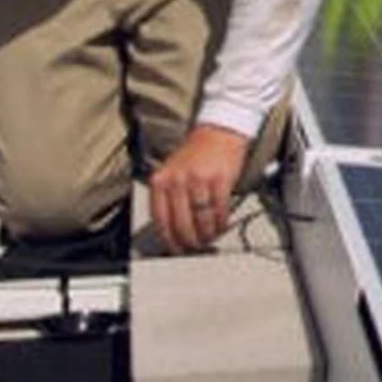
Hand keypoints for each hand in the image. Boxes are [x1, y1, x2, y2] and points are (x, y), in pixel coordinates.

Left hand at [148, 124, 250, 253]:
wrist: (219, 132)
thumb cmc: (196, 155)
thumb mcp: (172, 173)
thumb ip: (169, 199)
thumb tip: (173, 232)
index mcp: (160, 180)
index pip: (160, 220)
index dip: (169, 240)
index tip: (175, 249)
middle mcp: (177, 179)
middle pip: (181, 224)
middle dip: (190, 241)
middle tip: (195, 246)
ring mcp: (199, 179)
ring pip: (201, 220)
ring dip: (207, 234)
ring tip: (209, 237)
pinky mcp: (220, 179)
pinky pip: (220, 211)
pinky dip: (221, 222)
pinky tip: (221, 224)